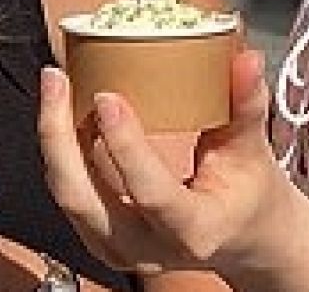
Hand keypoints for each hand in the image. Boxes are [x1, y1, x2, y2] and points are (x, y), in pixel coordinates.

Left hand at [36, 49, 308, 277]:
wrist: (244, 238)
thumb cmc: (250, 195)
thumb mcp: (254, 153)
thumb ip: (246, 106)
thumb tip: (247, 60)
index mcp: (193, 231)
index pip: (150, 192)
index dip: (125, 146)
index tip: (107, 97)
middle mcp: (148, 249)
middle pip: (83, 197)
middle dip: (59, 136)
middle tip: (56, 78)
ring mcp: (118, 249)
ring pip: (67, 195)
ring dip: (54, 138)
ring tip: (56, 84)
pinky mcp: (100, 238)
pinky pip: (70, 192)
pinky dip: (61, 150)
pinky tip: (62, 109)